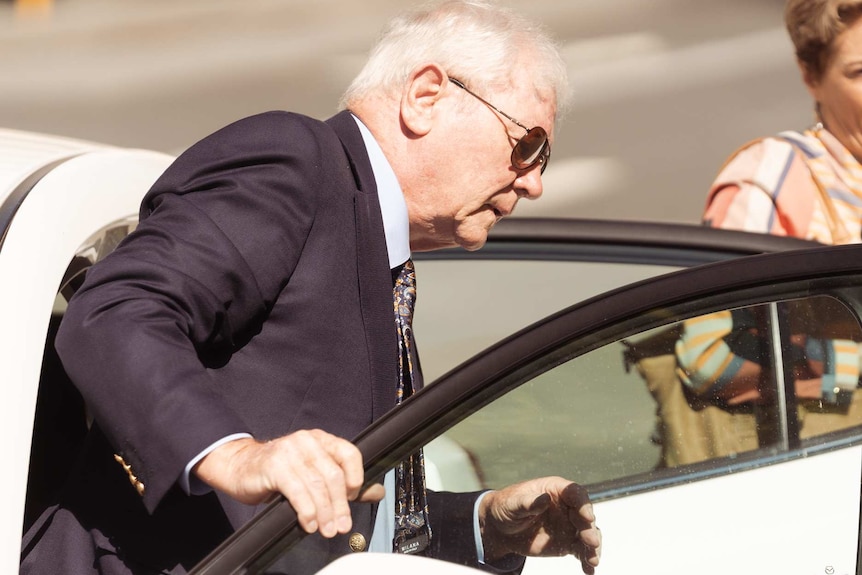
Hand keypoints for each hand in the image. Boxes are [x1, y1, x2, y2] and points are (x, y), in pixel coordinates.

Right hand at [194, 430, 384, 537]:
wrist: (241, 467)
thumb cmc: (280, 472)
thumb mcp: (314, 473)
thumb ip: (344, 483)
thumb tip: (376, 493)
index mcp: (322, 440)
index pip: (350, 453)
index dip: (356, 478)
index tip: (354, 499)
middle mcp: (308, 441)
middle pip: (334, 475)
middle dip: (341, 505)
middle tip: (342, 526)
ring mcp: (290, 451)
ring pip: (317, 485)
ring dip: (325, 512)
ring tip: (327, 529)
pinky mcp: (274, 466)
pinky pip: (297, 491)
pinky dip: (306, 511)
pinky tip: (308, 523)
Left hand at [479, 476, 600, 573]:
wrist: (502, 528)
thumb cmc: (507, 507)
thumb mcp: (513, 503)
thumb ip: (528, 502)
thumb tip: (544, 499)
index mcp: (555, 489)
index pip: (574, 493)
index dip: (583, 504)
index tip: (588, 517)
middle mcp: (567, 506)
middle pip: (584, 515)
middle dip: (589, 529)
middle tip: (591, 543)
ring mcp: (569, 524)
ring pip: (587, 533)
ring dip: (592, 546)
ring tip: (592, 560)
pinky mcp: (568, 541)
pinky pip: (581, 550)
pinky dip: (587, 559)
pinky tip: (589, 570)